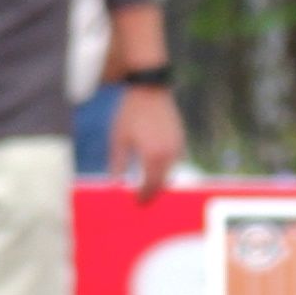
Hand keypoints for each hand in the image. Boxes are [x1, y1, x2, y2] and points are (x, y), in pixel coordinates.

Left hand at [111, 82, 186, 196]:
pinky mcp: (180, 139)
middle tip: (143, 201)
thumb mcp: (118, 139)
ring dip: (160, 181)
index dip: (144, 197)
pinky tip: (157, 170)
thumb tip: (115, 184)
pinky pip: (175, 161)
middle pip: (163, 182)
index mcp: (153, 156)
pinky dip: (166, 168)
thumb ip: (117, 164)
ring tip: (149, 187)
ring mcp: (177, 146)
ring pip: (171, 172)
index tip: (137, 204)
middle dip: (153, 193)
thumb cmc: (130, 114)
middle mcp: (169, 153)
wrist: (149, 90)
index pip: (151, 185)